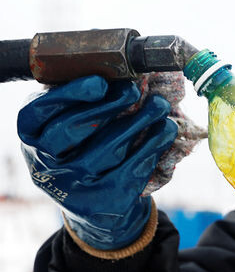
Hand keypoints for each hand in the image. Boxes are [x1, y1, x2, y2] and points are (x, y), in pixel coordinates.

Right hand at [18, 75, 176, 249]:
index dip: (68, 95)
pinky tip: (166, 129)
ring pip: (107, 149)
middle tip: (133, 89)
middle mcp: (46, 165)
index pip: (38, 112)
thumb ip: (80, 101)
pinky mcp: (105, 200)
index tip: (100, 82)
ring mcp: (74, 187)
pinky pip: (132, 168)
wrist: (95, 203)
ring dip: (138, 122)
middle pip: (70, 130)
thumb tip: (115, 69)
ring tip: (159, 105)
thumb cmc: (83, 149)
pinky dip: (153, 145)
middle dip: (106, 106)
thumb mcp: (70, 125)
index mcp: (31, 138)